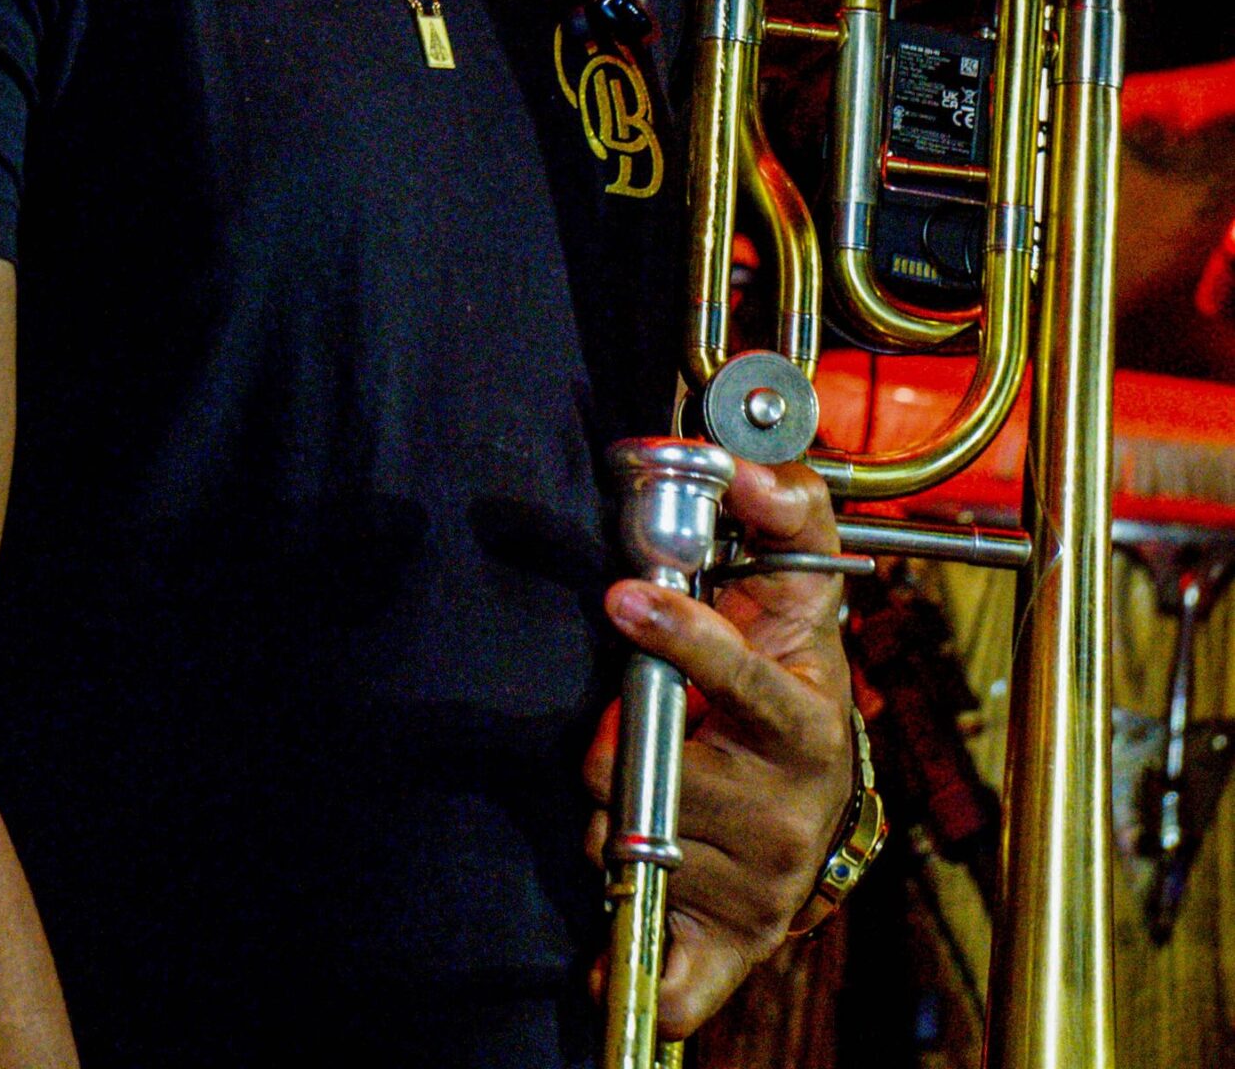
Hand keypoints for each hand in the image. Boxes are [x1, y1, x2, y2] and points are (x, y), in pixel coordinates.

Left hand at [584, 457, 853, 1037]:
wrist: (825, 793)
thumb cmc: (794, 672)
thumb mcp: (800, 584)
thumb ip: (782, 508)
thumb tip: (747, 463)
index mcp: (808, 723)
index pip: (741, 678)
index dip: (681, 637)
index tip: (624, 595)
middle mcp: (792, 813)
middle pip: (651, 767)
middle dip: (619, 739)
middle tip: (634, 722)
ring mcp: (763, 886)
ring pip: (627, 840)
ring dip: (610, 809)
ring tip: (649, 781)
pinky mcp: (732, 945)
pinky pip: (674, 973)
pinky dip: (638, 967)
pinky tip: (610, 963)